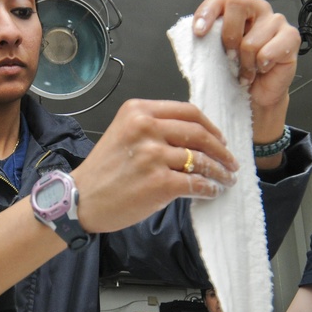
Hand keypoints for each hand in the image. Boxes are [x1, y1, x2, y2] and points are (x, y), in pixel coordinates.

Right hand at [71, 99, 238, 233]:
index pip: (188, 112)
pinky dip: (208, 188)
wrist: (81, 199)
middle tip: (231, 161)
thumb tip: (195, 138)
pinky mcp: (159, 183)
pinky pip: (195, 183)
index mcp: (138, 111)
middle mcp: (146, 129)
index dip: (210, 126)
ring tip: (226, 178)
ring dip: (220, 171)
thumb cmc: (103, 171)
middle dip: (222, 149)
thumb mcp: (124, 133)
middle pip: (199, 133)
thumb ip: (154, 128)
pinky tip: (212, 191)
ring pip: (201, 159)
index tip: (220, 138)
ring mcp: (153, 156)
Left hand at [191, 0, 299, 140]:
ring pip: (251, 40)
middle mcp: (257, 9)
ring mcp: (276, 21)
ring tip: (248, 70)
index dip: (207, 12)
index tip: (199, 33)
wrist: (259, 96)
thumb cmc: (238, 73)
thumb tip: (196, 34)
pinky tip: (262, 69)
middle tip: (230, 58)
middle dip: (229, 36)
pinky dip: (260, 67)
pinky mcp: (291, 36)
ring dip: (245, 63)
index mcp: (237, 10)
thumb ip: (208, 40)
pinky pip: (267, 52)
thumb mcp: (215, 55)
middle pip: (238, 4)